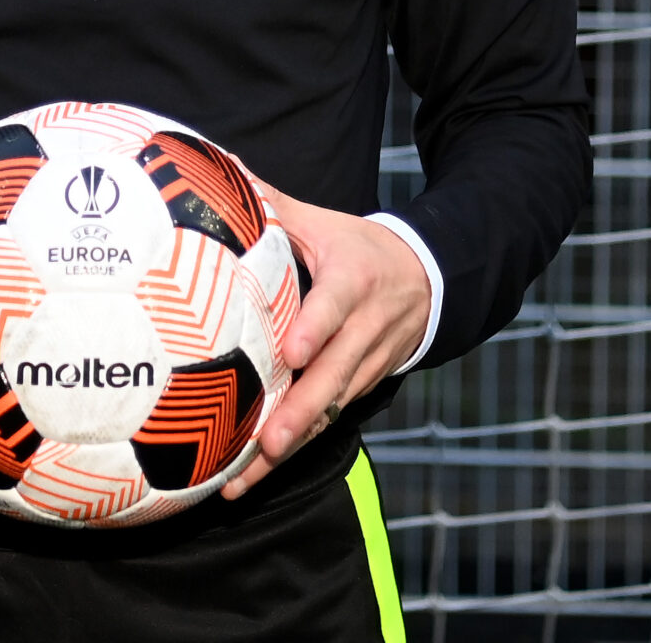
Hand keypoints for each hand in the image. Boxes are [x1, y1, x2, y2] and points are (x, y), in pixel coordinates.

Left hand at [223, 188, 430, 499]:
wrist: (428, 279)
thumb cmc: (359, 249)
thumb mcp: (323, 223)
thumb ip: (272, 204)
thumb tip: (221, 171)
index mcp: (352, 282)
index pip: (334, 307)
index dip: (316, 329)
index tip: (293, 352)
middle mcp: (364, 329)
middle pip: (334, 375)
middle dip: (301, 413)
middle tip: (268, 442)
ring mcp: (366, 365)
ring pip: (330, 409)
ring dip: (292, 445)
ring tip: (245, 480)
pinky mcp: (363, 388)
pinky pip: (329, 420)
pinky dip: (297, 448)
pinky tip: (254, 476)